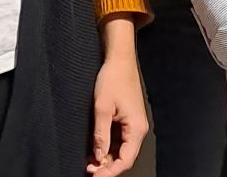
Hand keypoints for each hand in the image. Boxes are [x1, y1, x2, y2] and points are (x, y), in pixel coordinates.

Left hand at [86, 56, 148, 176]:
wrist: (119, 60)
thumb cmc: (113, 79)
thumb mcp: (102, 108)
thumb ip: (101, 135)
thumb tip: (98, 157)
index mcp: (136, 128)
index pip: (125, 160)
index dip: (110, 171)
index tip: (95, 176)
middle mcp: (138, 129)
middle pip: (124, 157)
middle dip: (106, 166)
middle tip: (88, 170)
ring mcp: (133, 124)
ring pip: (121, 149)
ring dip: (106, 157)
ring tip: (89, 162)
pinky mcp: (127, 119)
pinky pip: (119, 139)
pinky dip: (107, 146)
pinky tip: (94, 150)